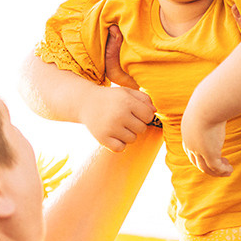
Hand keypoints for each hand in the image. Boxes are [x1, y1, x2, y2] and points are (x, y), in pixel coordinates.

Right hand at [78, 25, 155, 152]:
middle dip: (136, 125)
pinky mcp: (102, 139)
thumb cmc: (111, 98)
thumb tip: (154, 112)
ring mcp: (110, 127)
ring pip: (132, 140)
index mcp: (127, 101)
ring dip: (127, 135)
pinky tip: (113, 135)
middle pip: (142, 129)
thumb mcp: (127, 92)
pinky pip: (120, 148)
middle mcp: (119, 114)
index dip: (144, 116)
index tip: (135, 113)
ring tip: (118, 126)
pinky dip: (119, 144)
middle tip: (124, 119)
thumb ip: (144, 98)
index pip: (149, 116)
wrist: (85, 102)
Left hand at [180, 97, 231, 177]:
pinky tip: (230, 169)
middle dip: (208, 166)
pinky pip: (216, 168)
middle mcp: (190, 143)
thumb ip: (210, 107)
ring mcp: (198, 150)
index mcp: (187, 132)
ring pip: (205, 168)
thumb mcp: (207, 105)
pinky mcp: (209, 154)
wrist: (207, 104)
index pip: (191, 150)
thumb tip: (217, 101)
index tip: (212, 154)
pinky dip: (223, 171)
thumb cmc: (208, 99)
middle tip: (221, 164)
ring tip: (227, 170)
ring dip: (216, 171)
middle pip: (196, 161)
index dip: (199, 156)